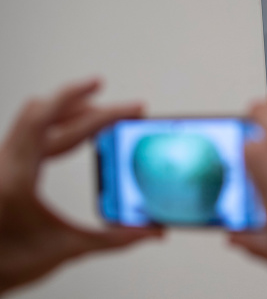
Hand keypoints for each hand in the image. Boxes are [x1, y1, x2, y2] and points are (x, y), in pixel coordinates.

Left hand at [0, 78, 162, 294]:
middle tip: (125, 109)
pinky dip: (56, 122)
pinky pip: (29, 130)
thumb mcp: (65, 249)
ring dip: (70, 109)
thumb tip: (149, 231)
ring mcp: (2, 163)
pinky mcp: (4, 167)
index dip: (98, 112)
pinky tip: (74, 132)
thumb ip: (112, 238)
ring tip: (100, 110)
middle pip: (46, 112)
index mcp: (16, 178)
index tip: (127, 108)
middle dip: (91, 104)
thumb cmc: (5, 264)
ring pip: (34, 116)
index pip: (58, 127)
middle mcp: (4, 163)